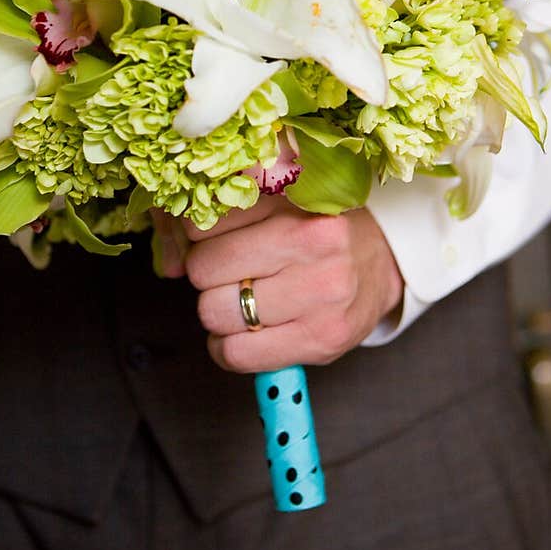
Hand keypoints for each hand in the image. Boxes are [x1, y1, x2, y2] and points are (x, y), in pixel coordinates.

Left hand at [153, 197, 403, 372]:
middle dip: (208, 274)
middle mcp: (314, 240)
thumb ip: (223, 205)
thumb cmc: (317, 227)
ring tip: (243, 302)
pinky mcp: (323, 339)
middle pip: (204, 267)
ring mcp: (322, 293)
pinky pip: (236, 354)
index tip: (218, 238)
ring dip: (218, 312)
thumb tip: (167, 247)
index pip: (204, 220)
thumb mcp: (280, 195)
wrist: (383, 263)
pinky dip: (227, 348)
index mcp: (297, 195)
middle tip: (233, 273)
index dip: (199, 234)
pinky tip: (246, 333)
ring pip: (215, 311)